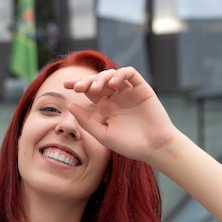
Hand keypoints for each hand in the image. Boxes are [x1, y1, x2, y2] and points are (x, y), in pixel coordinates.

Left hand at [63, 67, 179, 165]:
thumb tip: (69, 105)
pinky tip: (113, 83)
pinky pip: (130, 74)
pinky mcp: (142, 88)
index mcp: (105, 107)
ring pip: (112, 74)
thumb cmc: (130, 145)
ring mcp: (129, 92)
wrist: (155, 148)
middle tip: (78, 87)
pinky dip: (120, 74)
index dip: (77, 85)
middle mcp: (116, 97)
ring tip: (96, 89)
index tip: (65, 85)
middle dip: (87, 81)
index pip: (88, 90)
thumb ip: (86, 120)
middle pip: (98, 80)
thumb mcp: (103, 134)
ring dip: (102, 78)